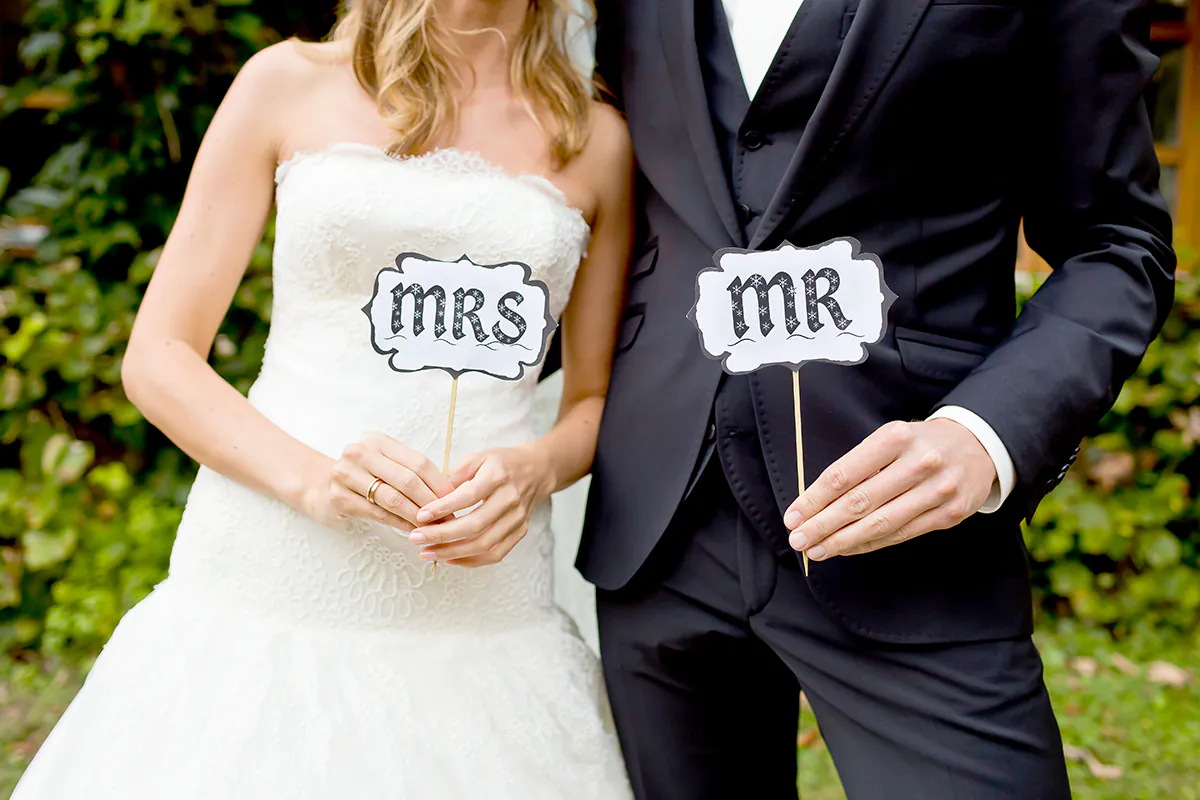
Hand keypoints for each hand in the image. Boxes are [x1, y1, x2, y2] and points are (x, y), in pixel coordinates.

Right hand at [303, 432, 453, 531]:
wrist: (318, 487)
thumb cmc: (363, 477)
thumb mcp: (385, 465)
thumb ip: (412, 472)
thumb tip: (452, 492)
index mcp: (378, 441)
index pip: (419, 462)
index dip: (440, 484)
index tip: (456, 501)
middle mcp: (360, 453)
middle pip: (408, 480)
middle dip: (432, 502)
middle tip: (449, 519)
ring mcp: (345, 474)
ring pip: (393, 499)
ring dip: (417, 516)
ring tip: (434, 528)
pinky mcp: (338, 498)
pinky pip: (378, 514)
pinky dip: (399, 523)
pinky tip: (412, 531)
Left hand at [407, 445, 553, 567]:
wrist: (536, 470)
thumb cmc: (501, 463)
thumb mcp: (479, 457)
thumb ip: (456, 473)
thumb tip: (433, 494)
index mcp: (498, 476)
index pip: (469, 496)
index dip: (444, 508)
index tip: (420, 516)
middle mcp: (510, 499)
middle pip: (475, 525)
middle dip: (442, 535)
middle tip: (416, 538)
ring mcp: (517, 519)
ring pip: (484, 544)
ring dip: (452, 552)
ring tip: (426, 552)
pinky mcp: (520, 532)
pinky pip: (495, 554)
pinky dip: (470, 560)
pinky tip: (449, 558)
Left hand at [784, 419, 995, 560]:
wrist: (977, 445)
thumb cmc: (919, 443)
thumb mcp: (890, 438)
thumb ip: (858, 466)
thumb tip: (814, 502)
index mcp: (895, 438)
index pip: (844, 474)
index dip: (814, 499)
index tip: (793, 515)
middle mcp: (918, 463)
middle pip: (859, 502)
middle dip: (822, 525)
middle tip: (798, 539)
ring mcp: (937, 491)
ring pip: (880, 524)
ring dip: (842, 541)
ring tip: (817, 550)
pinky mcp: (949, 514)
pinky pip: (901, 535)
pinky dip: (870, 544)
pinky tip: (848, 548)